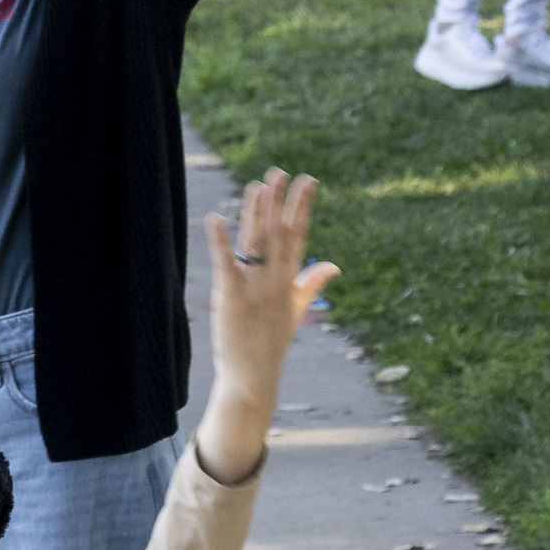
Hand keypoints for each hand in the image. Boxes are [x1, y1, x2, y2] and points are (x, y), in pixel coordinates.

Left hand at [191, 171, 334, 481]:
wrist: (254, 378)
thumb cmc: (271, 343)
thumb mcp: (296, 310)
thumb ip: (312, 284)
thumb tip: (334, 265)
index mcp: (289, 281)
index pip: (298, 236)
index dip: (302, 207)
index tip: (308, 180)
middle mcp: (275, 281)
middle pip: (278, 234)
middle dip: (279, 202)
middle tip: (279, 172)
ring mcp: (254, 289)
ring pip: (257, 243)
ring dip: (257, 213)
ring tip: (257, 185)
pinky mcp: (231, 298)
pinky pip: (226, 264)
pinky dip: (220, 241)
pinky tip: (215, 218)